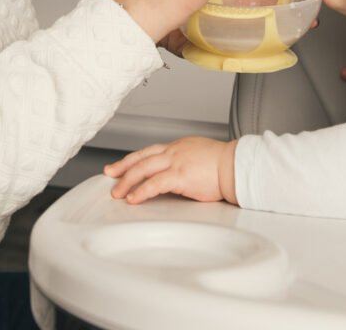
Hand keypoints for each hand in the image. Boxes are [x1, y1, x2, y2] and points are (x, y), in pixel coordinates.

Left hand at [104, 137, 237, 204]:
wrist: (236, 165)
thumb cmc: (224, 164)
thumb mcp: (199, 156)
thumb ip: (186, 162)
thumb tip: (180, 174)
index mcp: (178, 147)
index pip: (149, 151)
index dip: (133, 159)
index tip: (122, 165)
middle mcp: (173, 151)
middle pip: (141, 157)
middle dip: (122, 167)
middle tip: (110, 175)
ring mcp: (175, 162)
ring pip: (143, 168)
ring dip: (127, 181)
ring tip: (117, 192)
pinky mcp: (180, 176)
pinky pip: (154, 183)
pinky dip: (141, 191)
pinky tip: (133, 198)